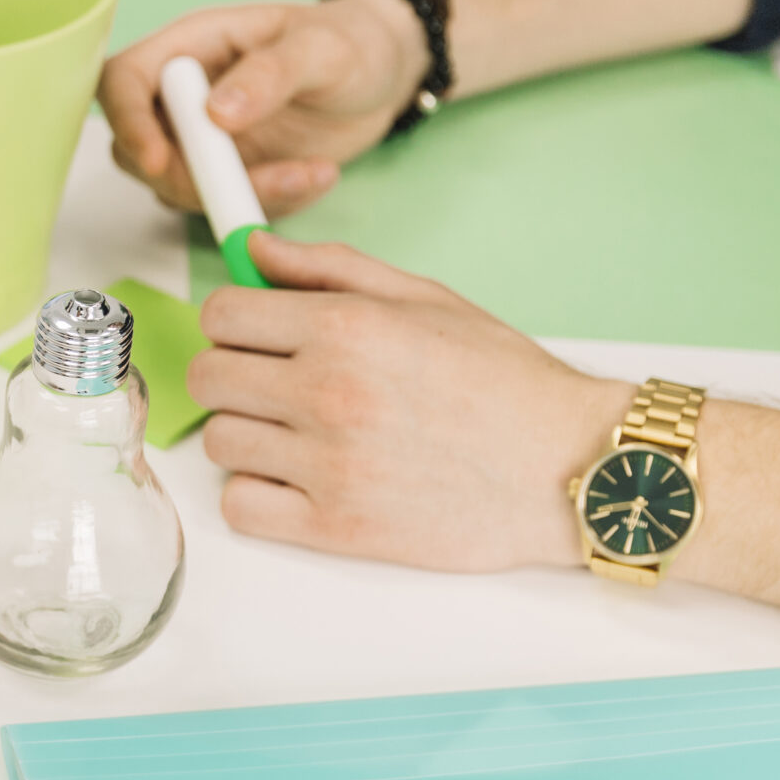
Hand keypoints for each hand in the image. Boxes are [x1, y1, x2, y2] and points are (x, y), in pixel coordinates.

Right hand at [99, 0, 429, 218]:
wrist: (388, 74)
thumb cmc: (352, 40)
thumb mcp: (321, 48)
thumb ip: (269, 75)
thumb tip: (215, 113)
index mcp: (192, 46)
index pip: (123, 80)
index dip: (127, 121)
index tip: (159, 161)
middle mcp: (185, 96)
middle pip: (135, 147)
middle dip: (185, 177)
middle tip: (249, 182)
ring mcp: (203, 140)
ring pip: (178, 188)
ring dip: (239, 197)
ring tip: (311, 173)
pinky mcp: (228, 174)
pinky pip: (225, 207)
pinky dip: (267, 206)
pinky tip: (316, 176)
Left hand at [187, 233, 631, 571]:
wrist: (570, 467)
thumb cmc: (504, 383)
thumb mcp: (425, 299)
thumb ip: (329, 269)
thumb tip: (254, 251)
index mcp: (348, 327)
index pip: (222, 315)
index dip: (235, 322)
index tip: (257, 335)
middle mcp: (330, 392)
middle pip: (208, 378)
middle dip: (235, 376)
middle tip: (276, 385)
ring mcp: (330, 464)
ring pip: (219, 442)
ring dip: (249, 436)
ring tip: (301, 435)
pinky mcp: (336, 527)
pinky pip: (239, 506)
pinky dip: (257, 495)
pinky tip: (298, 480)